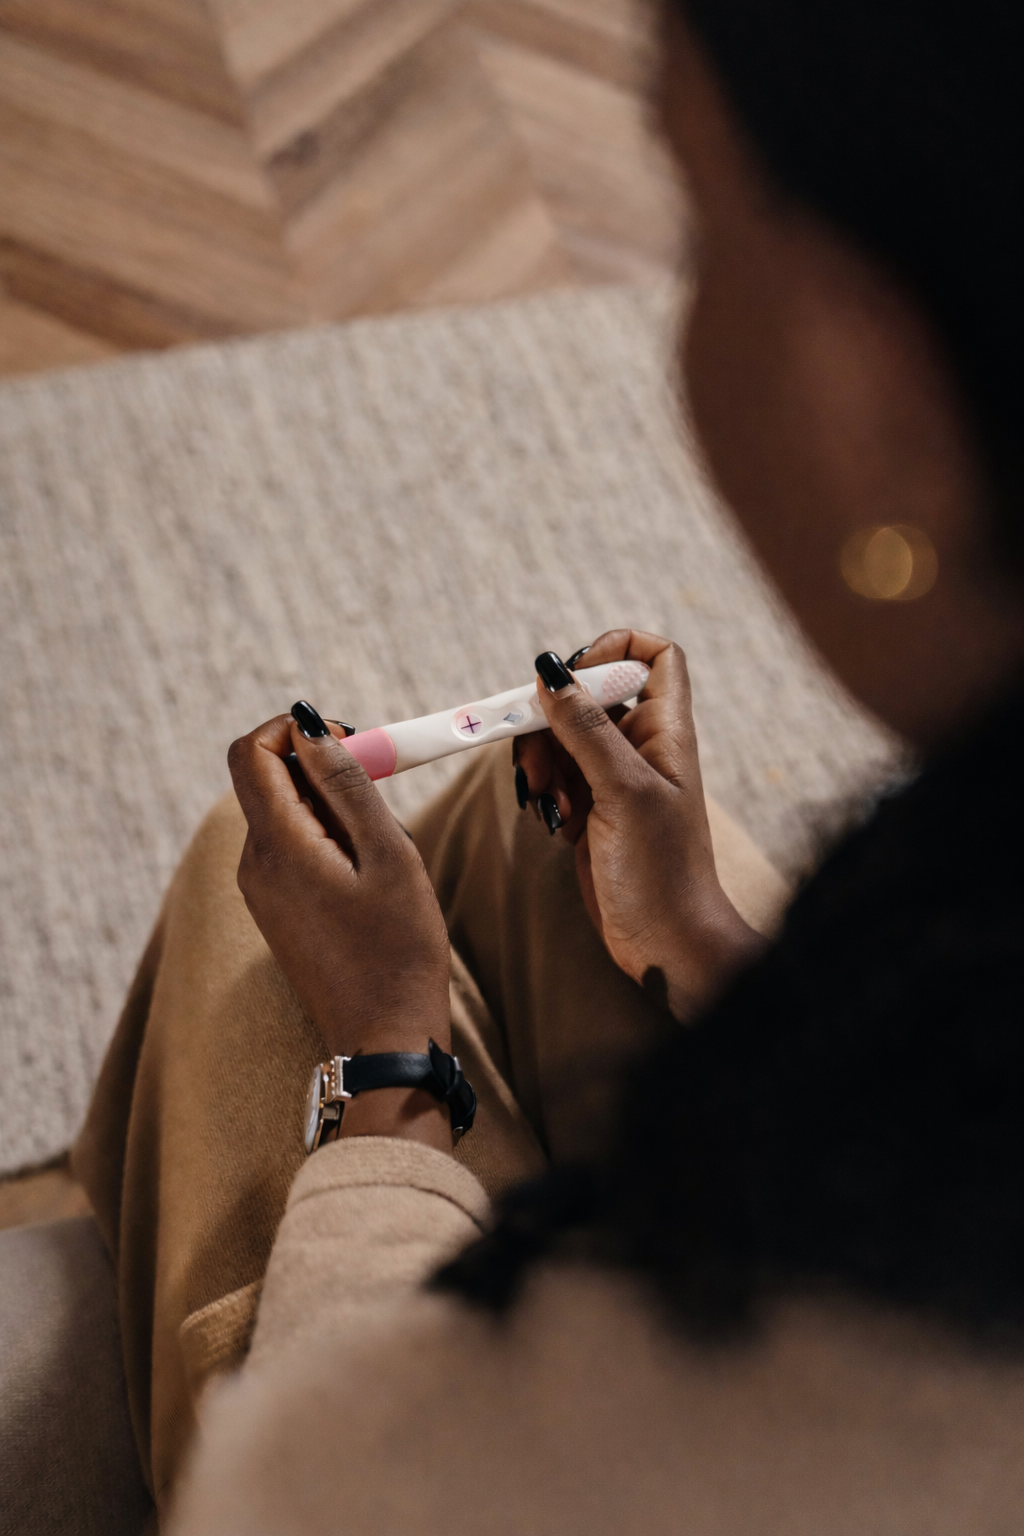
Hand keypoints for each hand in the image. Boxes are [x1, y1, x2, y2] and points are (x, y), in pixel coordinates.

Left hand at [228, 706, 451, 1145]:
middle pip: (267, 779)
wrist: (384, 1038)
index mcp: (278, 845)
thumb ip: (348, 786)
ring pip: (284, 813)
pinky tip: (368, 878)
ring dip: (330, 808)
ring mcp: (261, 891)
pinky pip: (290, 848)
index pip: (251, 751)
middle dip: (322, 767)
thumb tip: (311, 730)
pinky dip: (326, 840)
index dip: (295, 729)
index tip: (350, 743)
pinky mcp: (275, 910)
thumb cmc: (398, 950)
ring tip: (381, 850)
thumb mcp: (389, 856)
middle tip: (382, 791)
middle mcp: (255, 864)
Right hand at [518, 631, 764, 1018]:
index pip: (653, 655)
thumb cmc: (661, 870)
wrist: (662, 942)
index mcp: (666, 730)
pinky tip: (554, 825)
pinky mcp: (590, 808)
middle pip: (585, 695)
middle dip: (550, 721)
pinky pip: (553, 777)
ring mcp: (613, 778)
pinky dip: (544, 793)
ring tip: (547, 804)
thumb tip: (550, 670)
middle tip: (537, 762)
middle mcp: (641, 746)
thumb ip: (586, 729)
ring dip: (541, 763)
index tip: (573, 674)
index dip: (613, 649)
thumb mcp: (623, 791)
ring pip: (560, 738)